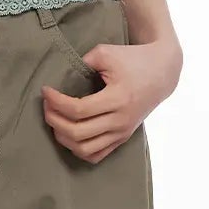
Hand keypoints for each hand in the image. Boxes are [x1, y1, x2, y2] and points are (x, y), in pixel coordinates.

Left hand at [41, 34, 178, 162]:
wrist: (162, 73)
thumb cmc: (133, 59)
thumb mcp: (107, 52)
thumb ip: (82, 62)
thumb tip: (59, 76)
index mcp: (118, 99)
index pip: (78, 110)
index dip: (55, 102)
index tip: (45, 90)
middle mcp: (120, 121)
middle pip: (77, 133)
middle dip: (53, 120)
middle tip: (46, 105)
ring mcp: (122, 133)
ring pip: (84, 150)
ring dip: (63, 137)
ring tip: (55, 120)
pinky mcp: (122, 138)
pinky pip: (96, 155)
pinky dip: (78, 150)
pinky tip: (69, 135)